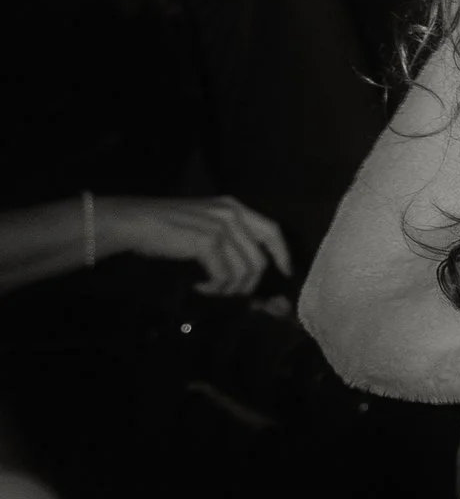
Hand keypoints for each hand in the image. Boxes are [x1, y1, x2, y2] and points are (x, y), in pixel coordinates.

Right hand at [95, 191, 290, 294]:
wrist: (136, 222)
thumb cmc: (165, 226)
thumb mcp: (204, 223)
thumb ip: (229, 238)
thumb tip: (249, 271)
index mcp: (234, 207)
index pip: (272, 231)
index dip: (282, 254)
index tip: (285, 272)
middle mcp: (232, 214)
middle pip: (259, 260)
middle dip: (248, 284)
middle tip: (228, 292)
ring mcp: (221, 227)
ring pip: (244, 272)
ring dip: (228, 288)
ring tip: (210, 288)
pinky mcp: (208, 241)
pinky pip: (225, 276)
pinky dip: (214, 288)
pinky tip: (200, 286)